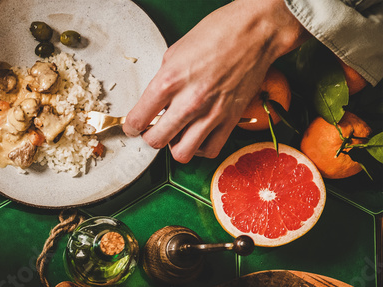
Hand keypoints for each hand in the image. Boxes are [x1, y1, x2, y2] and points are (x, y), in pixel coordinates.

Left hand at [123, 0, 306, 161]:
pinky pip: (209, 151)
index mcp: (169, 81)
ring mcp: (211, 113)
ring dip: (175, 145)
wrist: (256, 32)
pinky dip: (200, 148)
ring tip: (177, 133)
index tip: (134, 125)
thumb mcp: (174, 53)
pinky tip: (198, 135)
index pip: (137, 120)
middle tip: (155, 129)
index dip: (131, 126)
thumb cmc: (217, 34)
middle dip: (150, 137)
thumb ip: (161, 82)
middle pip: (156, 141)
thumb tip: (154, 103)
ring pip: (181, 153)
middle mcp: (189, 101)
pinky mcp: (231, 120)